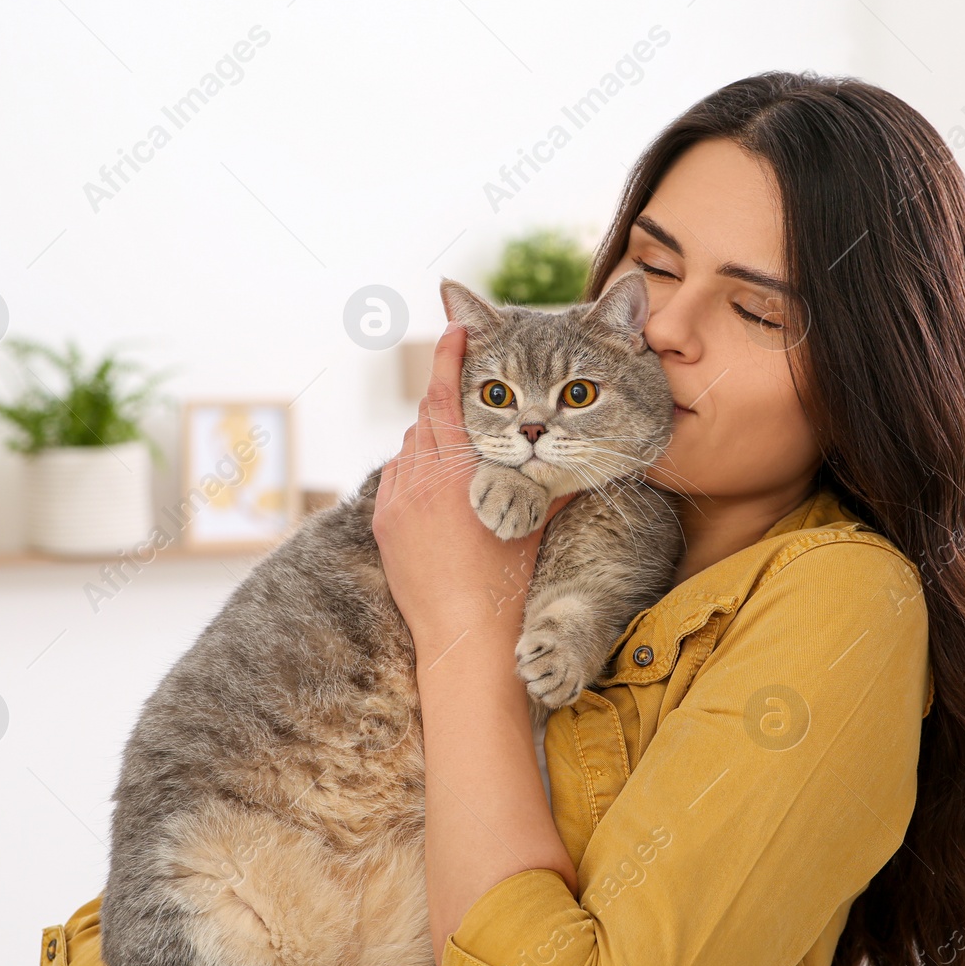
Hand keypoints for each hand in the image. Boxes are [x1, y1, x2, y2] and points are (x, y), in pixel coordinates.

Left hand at [373, 323, 573, 656]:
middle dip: (449, 400)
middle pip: (426, 418)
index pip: (444, 397)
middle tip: (475, 391)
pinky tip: (438, 482)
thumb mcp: (535, 521)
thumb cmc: (509, 583)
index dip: (450, 357)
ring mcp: (394, 502)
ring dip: (433, 437)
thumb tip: (582, 454)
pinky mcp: (382, 523)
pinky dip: (415, 468)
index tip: (458, 326)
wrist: (464, 639)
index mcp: (458, 474)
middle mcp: (419, 481)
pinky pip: (394, 476)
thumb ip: (549, 479)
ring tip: (463, 446)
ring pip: (409, 447)